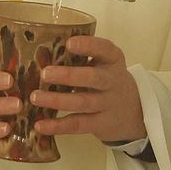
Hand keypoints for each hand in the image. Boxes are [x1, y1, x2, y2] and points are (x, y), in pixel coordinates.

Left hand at [30, 36, 144, 142]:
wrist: (135, 112)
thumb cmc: (108, 81)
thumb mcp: (104, 66)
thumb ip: (82, 59)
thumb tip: (42, 54)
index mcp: (112, 61)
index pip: (105, 50)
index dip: (88, 46)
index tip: (69, 43)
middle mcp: (112, 81)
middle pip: (93, 78)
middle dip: (68, 76)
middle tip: (44, 73)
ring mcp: (108, 104)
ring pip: (82, 102)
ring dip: (57, 100)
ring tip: (35, 97)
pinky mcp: (101, 124)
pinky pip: (78, 124)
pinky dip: (58, 126)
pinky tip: (40, 125)